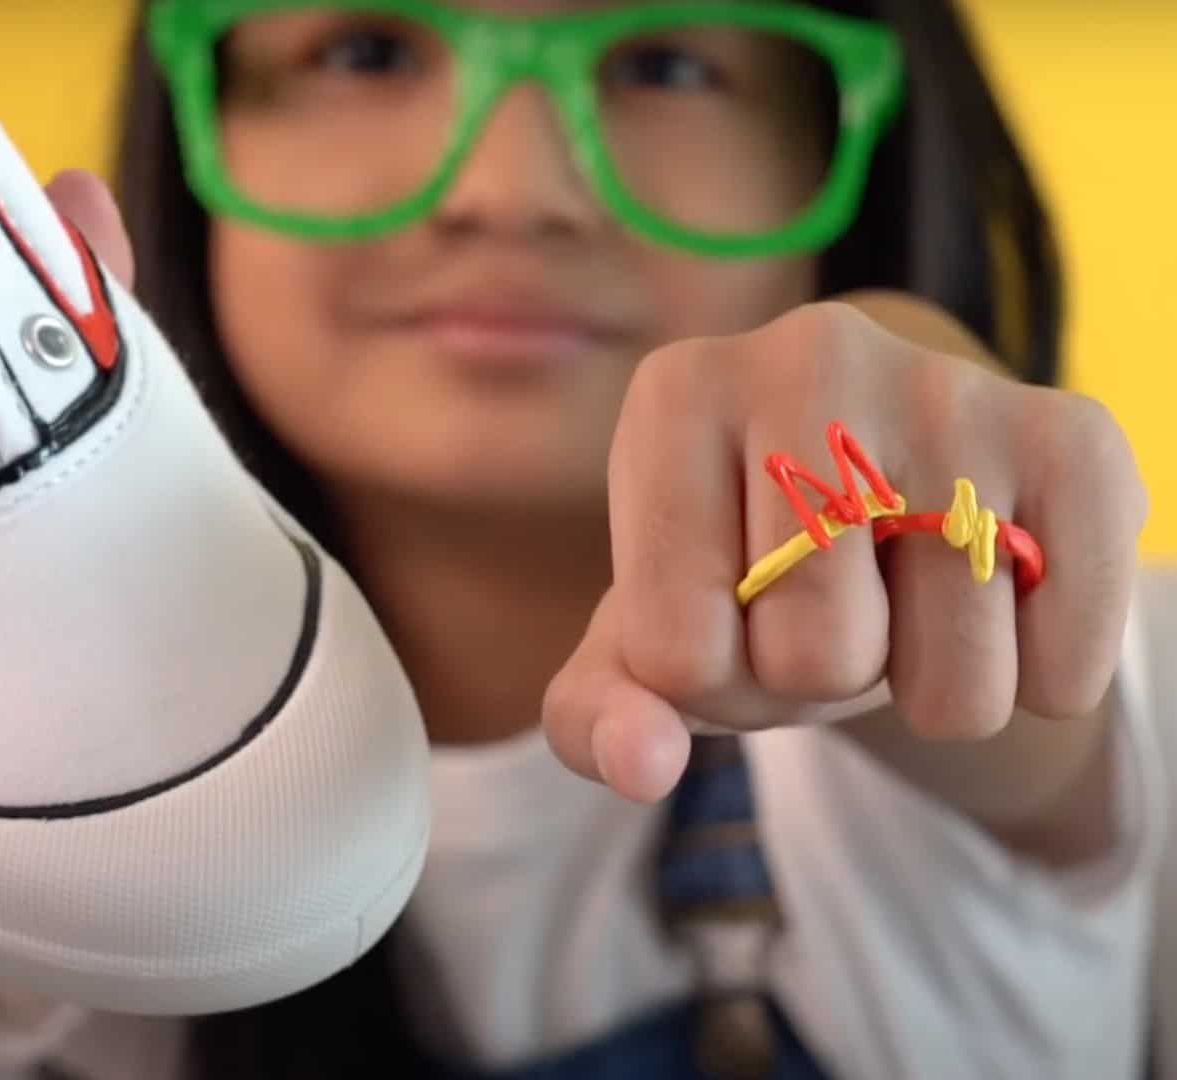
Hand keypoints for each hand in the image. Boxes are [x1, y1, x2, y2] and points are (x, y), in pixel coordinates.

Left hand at [542, 299, 1144, 804]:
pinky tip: (1002, 603)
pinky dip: (1038, 683)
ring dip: (929, 688)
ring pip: (951, 681)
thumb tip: (640, 768)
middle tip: (829, 605)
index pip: (676, 652)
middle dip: (815, 679)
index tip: (730, 612)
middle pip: (812, 659)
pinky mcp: (1076, 436)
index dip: (711, 679)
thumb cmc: (748, 568)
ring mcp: (949, 389)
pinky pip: (1066, 664)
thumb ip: (600, 714)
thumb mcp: (651, 638)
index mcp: (675, 397)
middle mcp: (810, 358)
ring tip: (909, 594)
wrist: (890, 480)